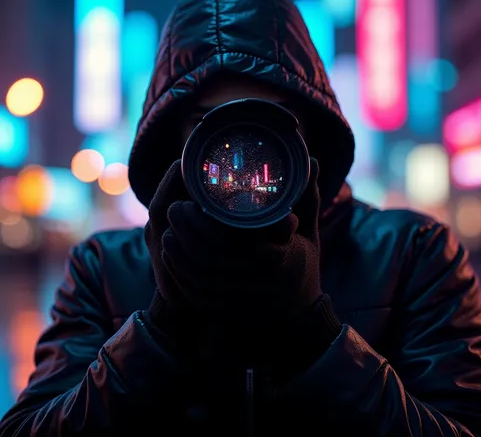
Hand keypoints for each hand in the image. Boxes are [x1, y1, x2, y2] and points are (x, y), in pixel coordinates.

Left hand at [146, 158, 339, 373]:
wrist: (299, 321)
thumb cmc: (302, 271)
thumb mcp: (308, 235)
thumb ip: (306, 199)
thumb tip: (311, 160)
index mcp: (275, 257)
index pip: (234, 235)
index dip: (206, 218)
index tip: (193, 198)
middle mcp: (256, 279)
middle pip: (210, 253)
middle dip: (188, 229)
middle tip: (177, 209)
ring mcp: (239, 298)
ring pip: (199, 273)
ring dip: (179, 250)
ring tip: (169, 228)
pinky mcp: (224, 310)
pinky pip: (194, 292)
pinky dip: (180, 271)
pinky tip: (172, 253)